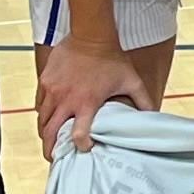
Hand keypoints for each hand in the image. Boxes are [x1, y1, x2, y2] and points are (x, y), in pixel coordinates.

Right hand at [36, 37, 151, 154]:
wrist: (91, 35)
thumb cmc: (112, 59)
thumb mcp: (132, 81)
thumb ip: (143, 101)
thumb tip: (154, 116)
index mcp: (86, 103)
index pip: (78, 134)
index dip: (80, 145)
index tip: (84, 149)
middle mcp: (66, 100)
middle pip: (50, 133)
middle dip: (51, 149)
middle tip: (54, 158)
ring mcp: (52, 91)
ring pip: (42, 120)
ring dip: (45, 133)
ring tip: (49, 141)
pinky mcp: (44, 81)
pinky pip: (39, 104)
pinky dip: (42, 114)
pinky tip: (47, 118)